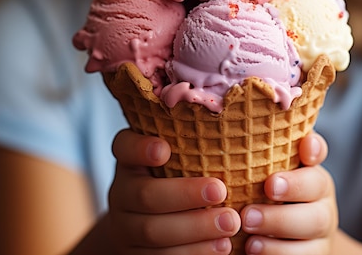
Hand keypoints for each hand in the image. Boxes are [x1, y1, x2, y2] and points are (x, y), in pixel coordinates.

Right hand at [108, 129, 240, 253]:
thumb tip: (239, 120)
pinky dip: (193, 253)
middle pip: (145, 195)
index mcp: (130, 161)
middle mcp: (122, 192)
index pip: (124, 147)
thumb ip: (192, 143)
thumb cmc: (175, 180)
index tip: (164, 150)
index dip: (141, 148)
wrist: (144, 226)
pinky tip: (221, 246)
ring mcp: (125, 227)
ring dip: (195, 229)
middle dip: (184, 194)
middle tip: (220, 191)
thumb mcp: (176, 158)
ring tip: (230, 224)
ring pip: (152, 232)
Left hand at [240, 132, 337, 254]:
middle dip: (289, 196)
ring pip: (312, 231)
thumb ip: (258, 155)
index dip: (314, 148)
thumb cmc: (268, 202)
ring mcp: (322, 232)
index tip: (305, 148)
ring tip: (249, 235)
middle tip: (256, 203)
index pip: (318, 152)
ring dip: (279, 232)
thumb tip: (223, 124)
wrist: (294, 245)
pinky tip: (253, 251)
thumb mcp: (266, 177)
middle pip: (316, 194)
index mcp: (310, 172)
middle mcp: (321, 200)